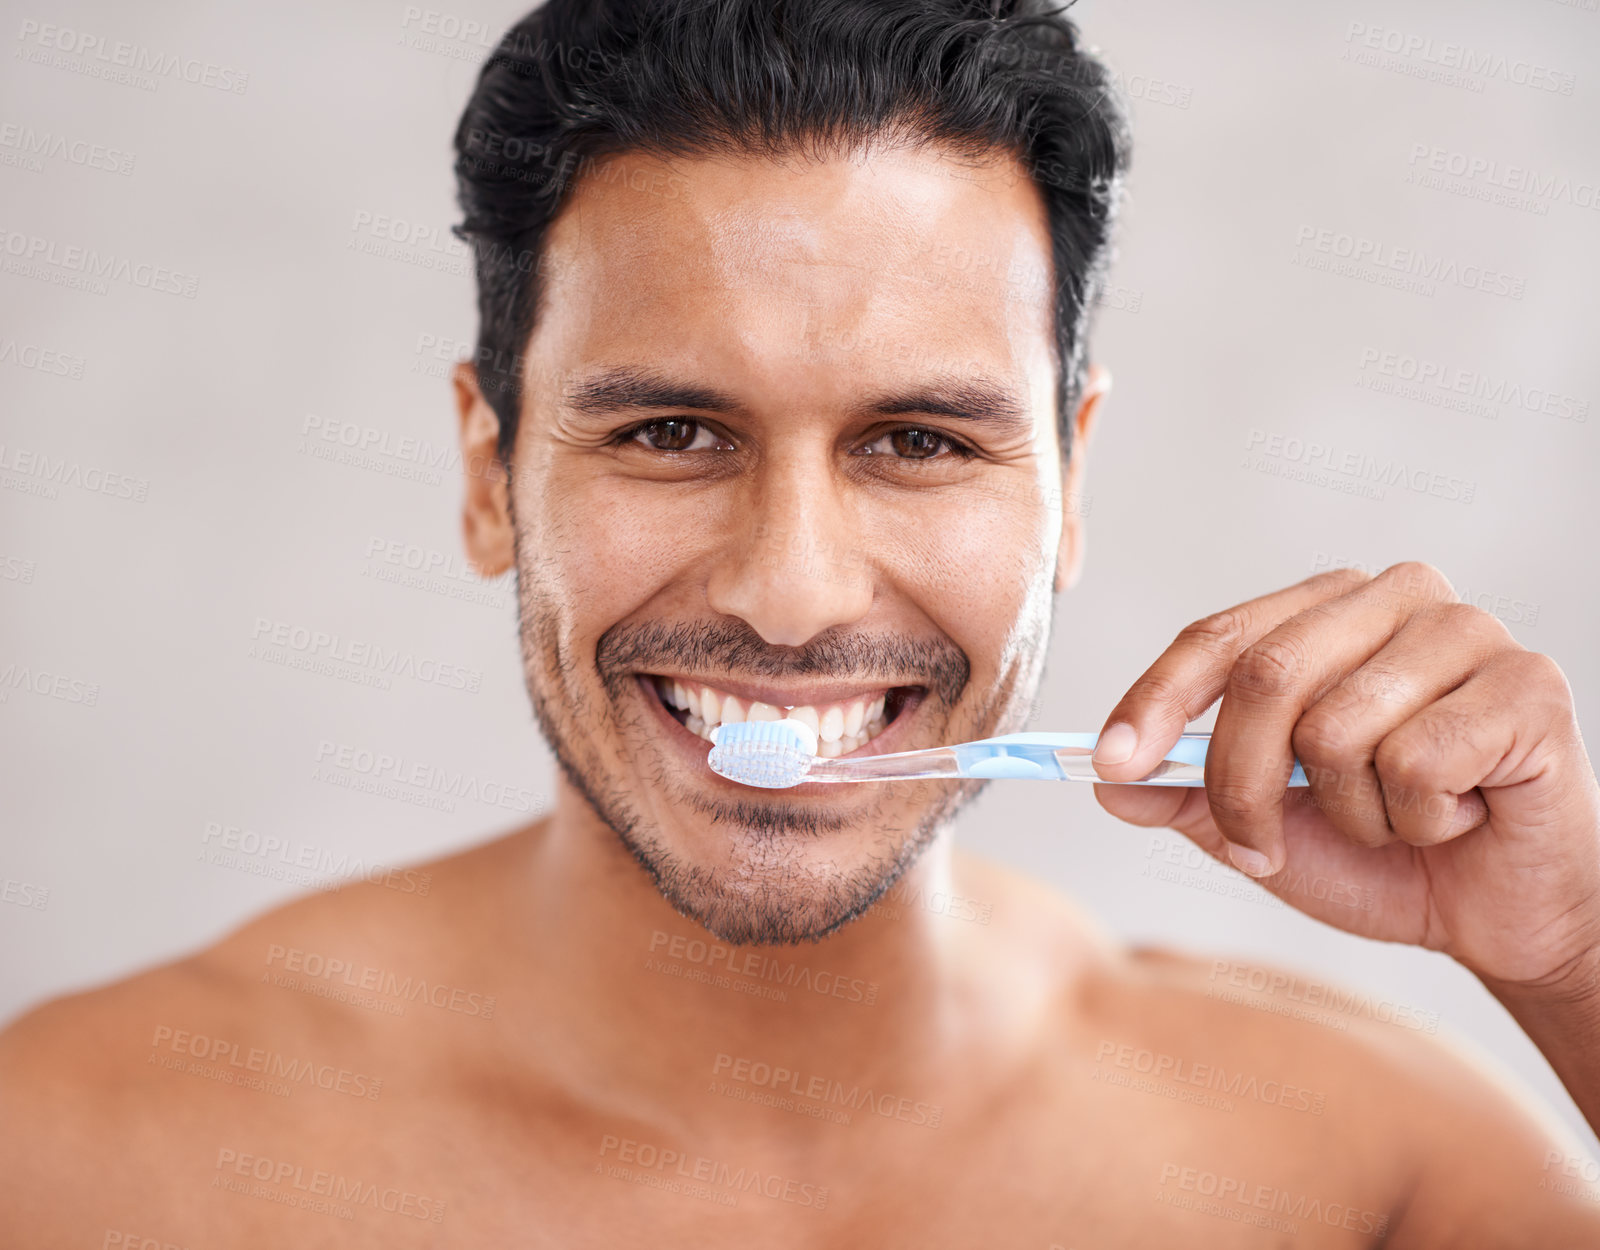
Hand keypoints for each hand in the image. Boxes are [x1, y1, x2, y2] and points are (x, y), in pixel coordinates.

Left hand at [1091, 563, 1599, 990]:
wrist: (1501, 916)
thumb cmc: (1384, 854)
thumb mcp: (1261, 830)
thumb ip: (1186, 796)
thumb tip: (1108, 781)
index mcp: (1325, 610)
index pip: (1217, 637)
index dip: (1154, 700)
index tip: (1108, 762)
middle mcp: (1395, 597)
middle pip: (1265, 676)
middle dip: (1241, 785)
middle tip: (1258, 851)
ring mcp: (1467, 631)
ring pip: (1335, 728)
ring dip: (1347, 814)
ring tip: (1395, 819)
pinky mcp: (1528, 683)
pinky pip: (1416, 761)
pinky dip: (1417, 819)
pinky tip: (1457, 815)